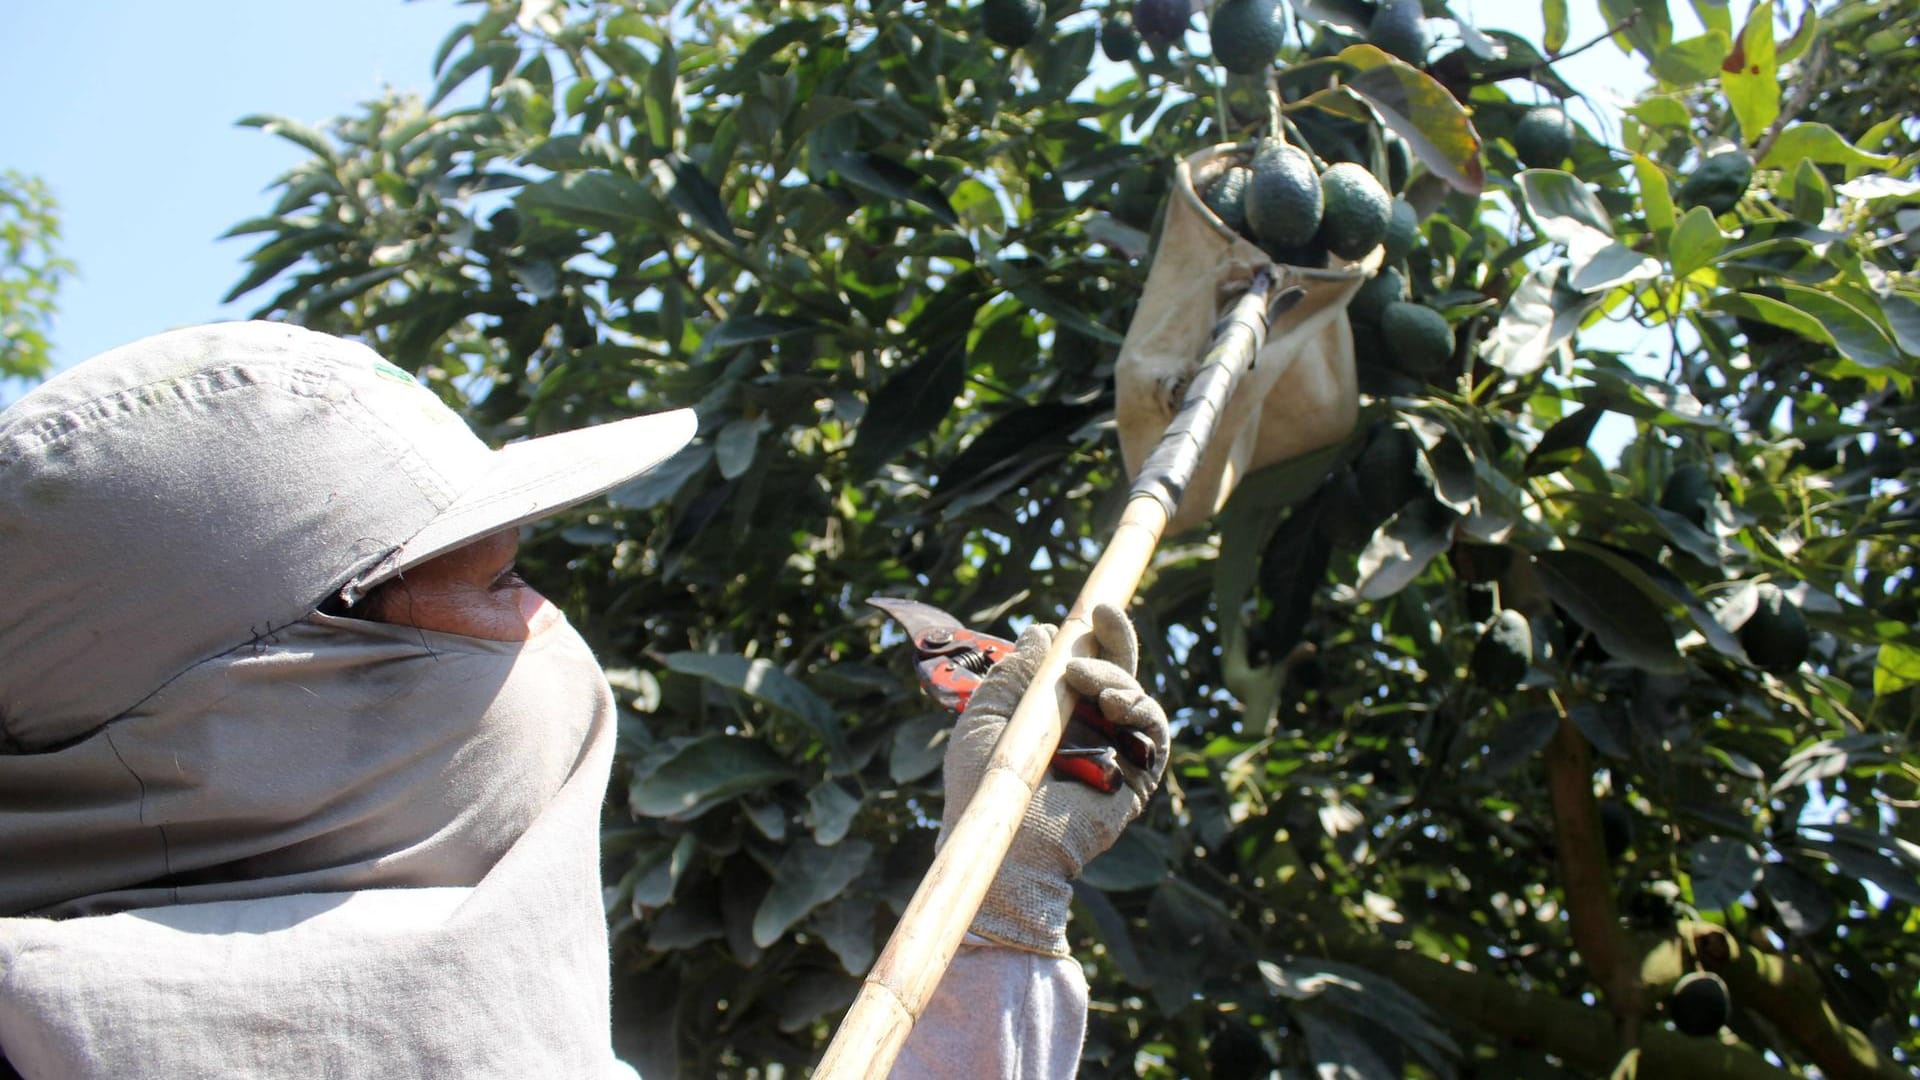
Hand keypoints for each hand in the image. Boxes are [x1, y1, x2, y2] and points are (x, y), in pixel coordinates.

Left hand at [939, 604, 1170, 955]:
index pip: (1080, 664)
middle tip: (1103, 613)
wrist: (1002, 848)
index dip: (1091, 636)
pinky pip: (1153, 731)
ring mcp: (1114, 749)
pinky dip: (1140, 708)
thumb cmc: (981, 791)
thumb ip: (1011, 676)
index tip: (1089, 609)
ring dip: (1116, 675)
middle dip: (1115, 638)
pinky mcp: (1137, 776)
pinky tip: (1113, 701)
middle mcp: (1088, 726)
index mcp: (1052, 712)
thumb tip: (1041, 631)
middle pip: (1116, 670)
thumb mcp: (985, 720)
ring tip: (1085, 679)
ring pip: (1134, 694)